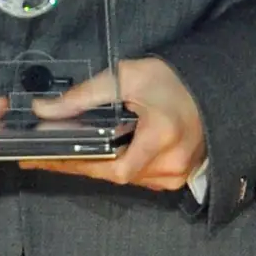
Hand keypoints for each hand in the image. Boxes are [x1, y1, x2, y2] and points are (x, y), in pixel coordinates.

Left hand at [24, 54, 209, 194]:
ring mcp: (177, 174)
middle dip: (79, 164)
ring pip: (126, 178)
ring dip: (98, 166)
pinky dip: (119, 166)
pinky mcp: (178, 177)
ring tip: (65, 153)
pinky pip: (140, 178)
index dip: (77, 166)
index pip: (113, 167)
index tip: (42, 160)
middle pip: (115, 174)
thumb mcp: (126, 77)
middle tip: (44, 155)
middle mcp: (171, 163)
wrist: (212, 88)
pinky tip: (100, 154)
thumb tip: (43, 111)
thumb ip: (84, 96)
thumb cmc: (171, 80)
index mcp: (161, 137)